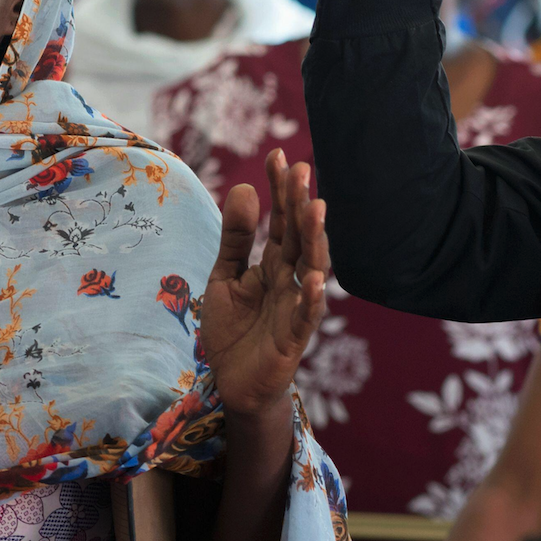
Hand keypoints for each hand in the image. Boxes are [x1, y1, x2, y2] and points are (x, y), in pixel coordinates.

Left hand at [199, 150, 328, 419]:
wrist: (233, 385)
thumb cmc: (234, 330)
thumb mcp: (224, 277)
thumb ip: (235, 238)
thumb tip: (244, 188)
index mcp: (273, 265)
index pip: (281, 221)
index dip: (280, 190)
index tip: (278, 155)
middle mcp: (290, 281)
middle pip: (299, 238)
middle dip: (300, 204)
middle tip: (301, 169)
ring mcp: (295, 308)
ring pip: (311, 269)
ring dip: (314, 240)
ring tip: (315, 209)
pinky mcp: (293, 339)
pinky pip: (306, 316)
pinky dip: (312, 298)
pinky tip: (314, 278)